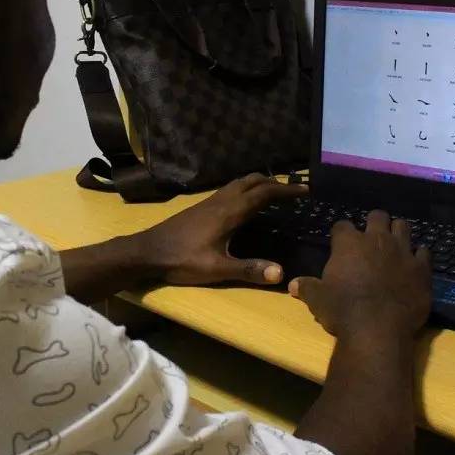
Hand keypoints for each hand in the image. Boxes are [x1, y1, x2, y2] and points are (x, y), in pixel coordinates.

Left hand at [136, 173, 306, 285]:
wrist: (147, 252)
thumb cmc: (182, 260)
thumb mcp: (216, 269)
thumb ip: (248, 270)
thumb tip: (281, 273)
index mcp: (230, 211)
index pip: (265, 193)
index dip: (287, 190)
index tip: (307, 190)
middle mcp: (222, 200)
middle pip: (253, 181)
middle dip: (275, 182)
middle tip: (294, 190)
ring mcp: (210, 201)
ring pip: (240, 182)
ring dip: (260, 183)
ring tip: (275, 192)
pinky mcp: (201, 206)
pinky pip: (230, 189)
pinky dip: (246, 189)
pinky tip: (245, 204)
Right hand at [289, 210, 431, 340]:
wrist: (377, 329)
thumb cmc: (342, 311)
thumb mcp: (318, 300)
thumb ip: (307, 287)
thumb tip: (293, 284)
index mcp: (349, 244)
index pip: (342, 226)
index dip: (341, 234)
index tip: (340, 243)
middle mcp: (377, 240)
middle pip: (377, 216)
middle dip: (374, 223)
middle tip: (371, 238)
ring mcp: (403, 252)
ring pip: (403, 226)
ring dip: (398, 232)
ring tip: (394, 244)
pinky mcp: (422, 269)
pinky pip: (424, 252)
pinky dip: (419, 256)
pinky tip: (415, 263)